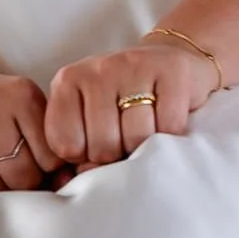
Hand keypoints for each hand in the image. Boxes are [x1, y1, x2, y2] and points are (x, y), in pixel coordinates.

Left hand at [44, 42, 216, 174]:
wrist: (167, 63)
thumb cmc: (121, 101)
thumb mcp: (87, 120)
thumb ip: (76, 151)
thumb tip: (86, 174)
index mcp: (67, 82)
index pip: (66, 146)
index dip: (85, 157)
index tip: (97, 143)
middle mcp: (98, 69)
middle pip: (103, 146)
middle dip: (117, 154)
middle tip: (126, 137)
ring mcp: (135, 66)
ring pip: (137, 138)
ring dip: (146, 146)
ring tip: (147, 129)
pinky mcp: (172, 70)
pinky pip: (169, 127)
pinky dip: (172, 134)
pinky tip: (166, 120)